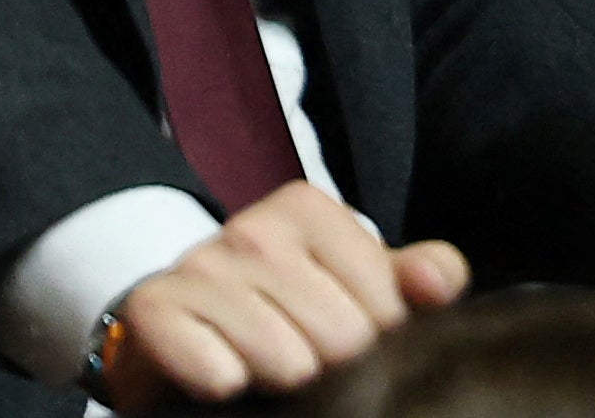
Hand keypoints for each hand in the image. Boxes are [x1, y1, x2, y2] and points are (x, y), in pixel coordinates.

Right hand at [97, 184, 465, 406]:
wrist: (170, 327)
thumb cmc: (279, 304)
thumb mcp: (356, 281)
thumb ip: (416, 275)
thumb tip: (439, 285)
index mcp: (309, 208)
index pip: (385, 301)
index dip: (373, 335)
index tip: (343, 329)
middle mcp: (252, 227)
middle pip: (341, 335)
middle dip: (329, 361)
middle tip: (300, 351)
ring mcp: (199, 264)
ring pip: (287, 361)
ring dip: (279, 376)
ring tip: (260, 361)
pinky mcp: (154, 309)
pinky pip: (221, 373)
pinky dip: (226, 384)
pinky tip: (221, 369)